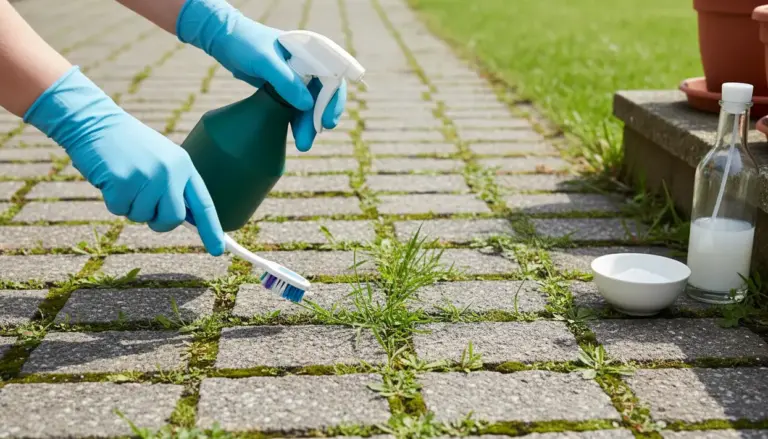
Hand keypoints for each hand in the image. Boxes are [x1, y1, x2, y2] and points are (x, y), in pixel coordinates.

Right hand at [23, 66, 225, 255]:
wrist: (94, 122)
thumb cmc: (128, 146)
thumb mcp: (161, 160)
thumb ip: (174, 186)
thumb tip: (180, 218)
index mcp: (184, 165)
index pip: (203, 204)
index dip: (211, 229)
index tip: (218, 251)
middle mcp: (170, 171)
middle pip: (172, 219)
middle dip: (156, 221)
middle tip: (141, 203)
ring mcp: (148, 176)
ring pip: (142, 217)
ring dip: (129, 206)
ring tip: (123, 178)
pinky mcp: (124, 181)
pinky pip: (119, 210)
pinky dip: (112, 200)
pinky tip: (110, 178)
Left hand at [176, 0, 346, 151]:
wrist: (224, 40)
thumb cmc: (245, 43)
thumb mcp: (264, 60)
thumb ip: (286, 81)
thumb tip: (307, 104)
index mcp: (311, 51)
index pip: (333, 76)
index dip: (334, 99)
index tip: (327, 120)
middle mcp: (309, 64)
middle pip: (324, 94)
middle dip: (320, 116)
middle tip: (314, 135)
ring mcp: (297, 77)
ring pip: (311, 104)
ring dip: (309, 123)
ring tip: (303, 144)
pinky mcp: (285, 87)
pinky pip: (297, 107)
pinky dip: (297, 121)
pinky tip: (296, 136)